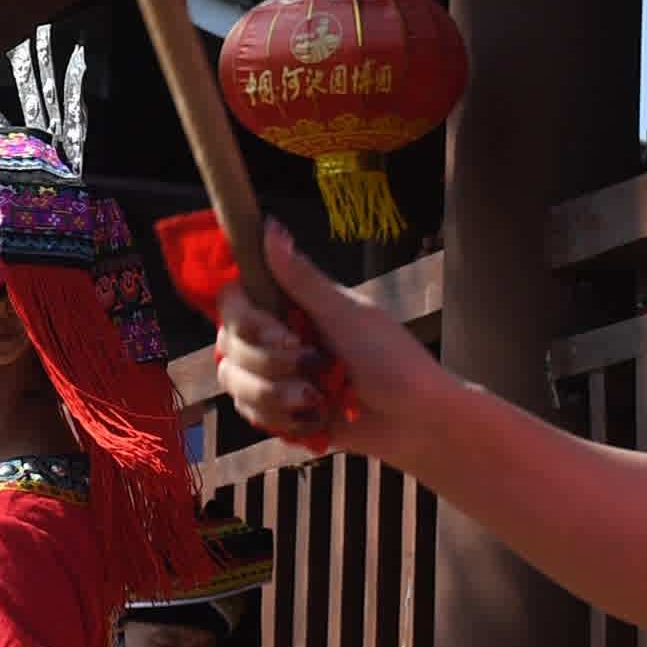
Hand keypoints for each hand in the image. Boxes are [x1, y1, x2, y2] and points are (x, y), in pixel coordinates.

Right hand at [210, 221, 419, 448]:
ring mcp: (275, 375)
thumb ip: (302, 279)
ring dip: (274, 396)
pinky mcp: (280, 411)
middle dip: (270, 365)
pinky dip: (282, 420)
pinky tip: (316, 419)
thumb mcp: (347, 315)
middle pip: (229, 345)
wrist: (417, 421)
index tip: (283, 334)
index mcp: (290, 305)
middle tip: (317, 369)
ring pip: (234, 383)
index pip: (234, 301)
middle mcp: (275, 336)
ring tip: (316, 401)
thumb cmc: (393, 359)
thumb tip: (269, 225)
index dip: (246, 321)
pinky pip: (251, 415)